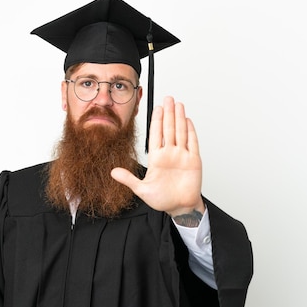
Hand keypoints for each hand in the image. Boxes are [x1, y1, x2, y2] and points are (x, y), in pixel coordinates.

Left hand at [111, 96, 205, 217]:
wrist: (180, 208)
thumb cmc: (162, 200)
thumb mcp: (141, 190)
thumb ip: (128, 179)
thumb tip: (113, 172)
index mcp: (156, 159)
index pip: (156, 135)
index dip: (157, 121)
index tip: (156, 108)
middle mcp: (169, 154)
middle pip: (169, 129)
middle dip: (168, 114)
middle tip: (167, 99)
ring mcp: (182, 156)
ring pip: (180, 132)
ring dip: (179, 118)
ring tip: (178, 104)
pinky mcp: (193, 161)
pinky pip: (193, 143)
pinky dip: (191, 131)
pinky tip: (188, 121)